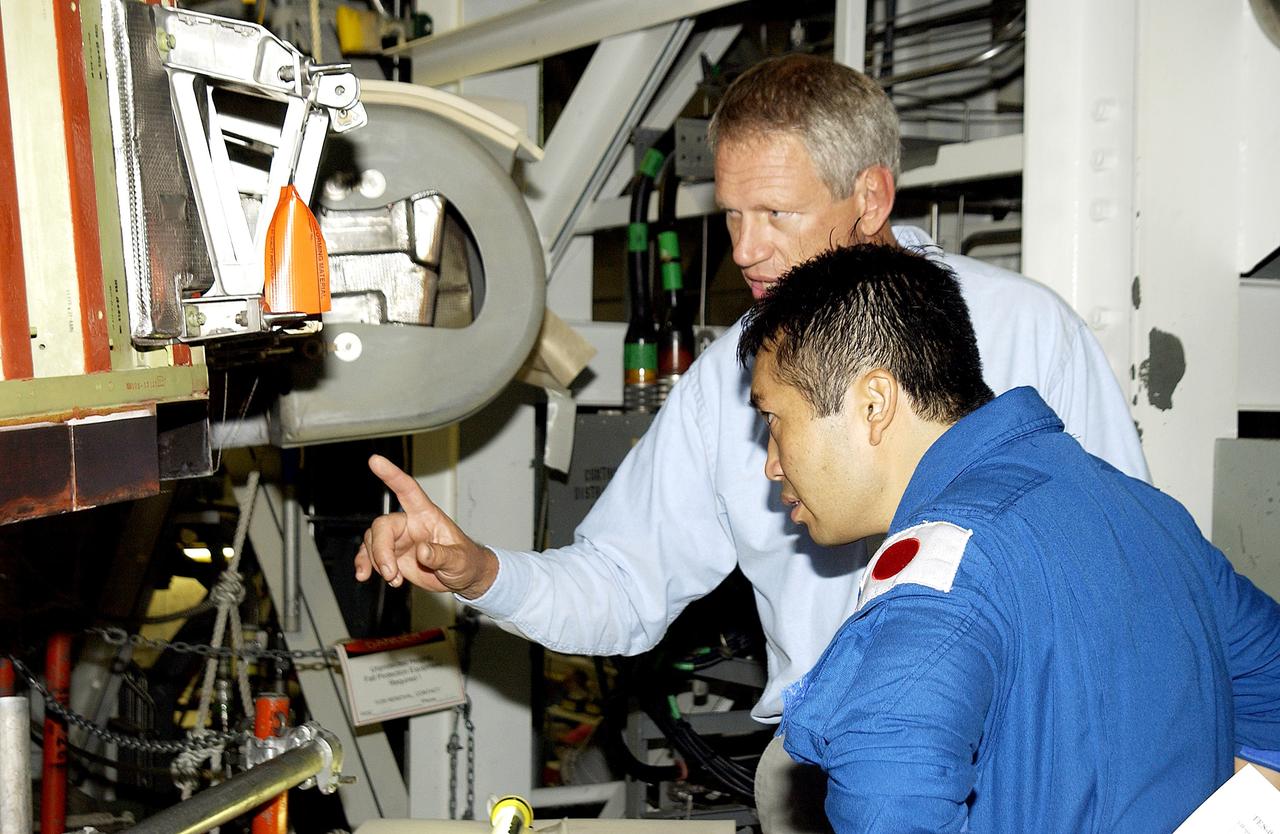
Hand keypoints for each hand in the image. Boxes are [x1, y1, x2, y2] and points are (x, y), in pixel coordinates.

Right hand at [353, 454, 498, 598]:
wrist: (463, 578)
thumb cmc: (465, 562)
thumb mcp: (459, 560)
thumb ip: (441, 555)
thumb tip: (423, 551)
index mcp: (427, 516)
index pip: (408, 490)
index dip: (392, 475)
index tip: (375, 461)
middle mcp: (409, 524)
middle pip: (382, 525)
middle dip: (380, 550)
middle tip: (390, 572)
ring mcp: (399, 539)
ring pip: (372, 540)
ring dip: (375, 561)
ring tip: (393, 579)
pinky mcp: (392, 555)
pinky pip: (368, 554)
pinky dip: (365, 565)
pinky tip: (367, 576)